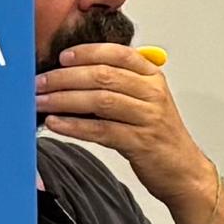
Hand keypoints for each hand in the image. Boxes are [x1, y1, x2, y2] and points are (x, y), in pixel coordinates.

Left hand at [36, 40, 208, 206]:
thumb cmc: (159, 135)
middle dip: (66, 77)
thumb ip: (119, 85)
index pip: (118, 54)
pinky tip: (57, 123)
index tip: (62, 57)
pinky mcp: (140, 142)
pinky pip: (101, 130)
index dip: (88, 53)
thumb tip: (73, 76)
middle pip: (104, 76)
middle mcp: (152, 93)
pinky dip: (74, 126)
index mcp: (152, 77)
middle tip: (41, 82)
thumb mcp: (145, 101)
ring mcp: (148, 117)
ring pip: (100, 101)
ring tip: (41, 101)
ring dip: (65, 100)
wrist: (183, 171)